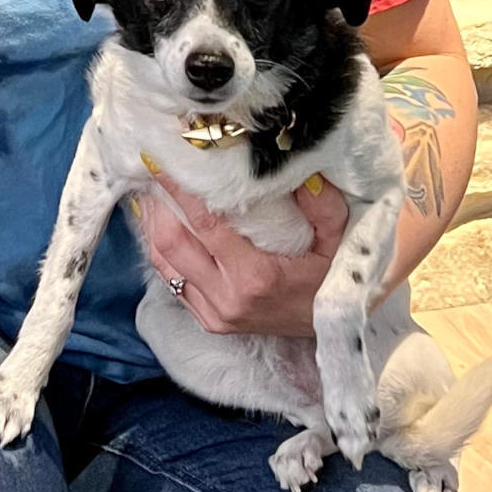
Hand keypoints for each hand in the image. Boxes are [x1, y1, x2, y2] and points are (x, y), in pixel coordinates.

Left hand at [135, 172, 350, 336]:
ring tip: (153, 190)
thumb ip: (322, 205)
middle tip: (154, 169)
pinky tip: (162, 223)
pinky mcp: (208, 321)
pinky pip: (172, 281)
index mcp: (255, 277)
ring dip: (154, 225)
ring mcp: (214, 314)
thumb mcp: (338, 241)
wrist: (332, 331)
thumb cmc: (333, 281)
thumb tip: (299, 169)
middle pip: (172, 244)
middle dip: (159, 204)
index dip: (178, 190)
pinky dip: (162, 249)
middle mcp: (227, 298)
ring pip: (164, 263)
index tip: (162, 160)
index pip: (204, 224)